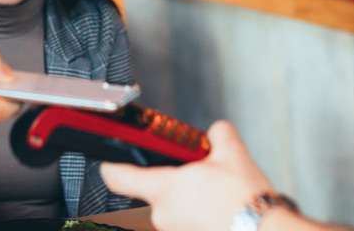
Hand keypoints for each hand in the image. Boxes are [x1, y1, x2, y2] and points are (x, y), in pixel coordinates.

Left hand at [101, 121, 273, 230]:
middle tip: (199, 174)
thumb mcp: (233, 153)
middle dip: (174, 180)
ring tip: (217, 195)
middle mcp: (162, 214)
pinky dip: (198, 215)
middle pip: (155, 191)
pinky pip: (187, 223)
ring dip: (188, 200)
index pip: (119, 177)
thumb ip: (218, 134)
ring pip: (173, 208)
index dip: (110, 166)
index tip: (107, 162)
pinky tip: (220, 211)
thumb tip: (216, 131)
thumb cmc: (245, 202)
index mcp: (164, 189)